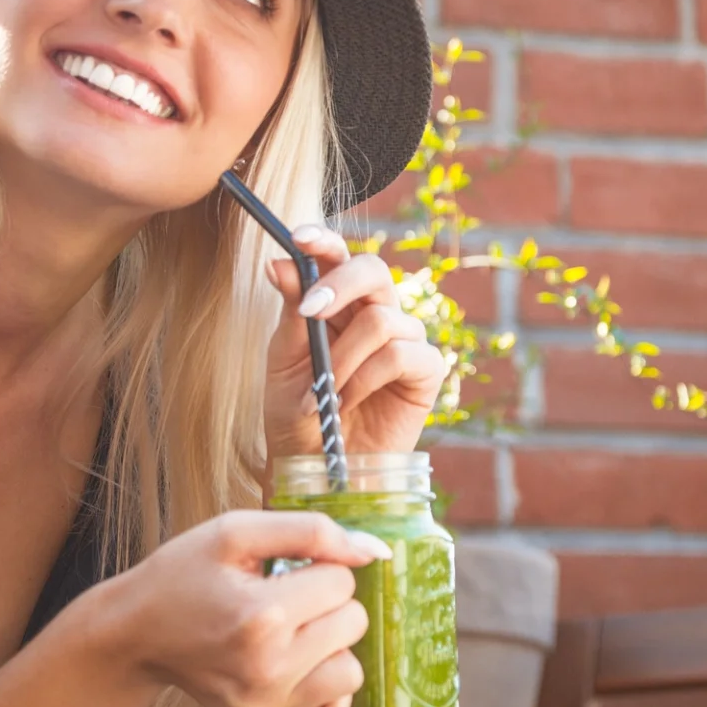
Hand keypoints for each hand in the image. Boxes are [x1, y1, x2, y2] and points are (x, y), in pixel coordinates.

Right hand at [114, 510, 390, 706]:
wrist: (135, 633)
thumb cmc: (184, 575)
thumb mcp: (236, 532)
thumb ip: (311, 530)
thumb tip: (374, 551)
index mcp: (260, 617)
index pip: (342, 581)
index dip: (317, 567)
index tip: (282, 573)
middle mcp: (268, 671)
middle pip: (354, 624)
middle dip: (326, 604)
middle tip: (285, 601)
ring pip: (352, 672)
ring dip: (331, 648)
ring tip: (292, 636)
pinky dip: (326, 694)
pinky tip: (299, 671)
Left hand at [263, 225, 446, 462]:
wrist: (316, 469)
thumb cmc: (298, 414)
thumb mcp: (284, 360)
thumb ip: (291, 312)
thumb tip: (279, 262)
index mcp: (339, 304)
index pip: (339, 258)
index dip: (324, 241)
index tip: (298, 237)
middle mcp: (376, 313)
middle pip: (373, 269)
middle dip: (340, 284)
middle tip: (311, 312)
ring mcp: (405, 340)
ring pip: (381, 319)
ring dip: (343, 357)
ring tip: (323, 392)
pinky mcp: (426, 370)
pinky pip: (400, 354)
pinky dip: (365, 378)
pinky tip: (346, 402)